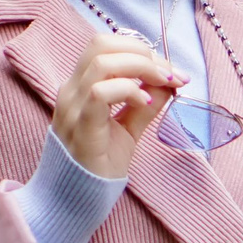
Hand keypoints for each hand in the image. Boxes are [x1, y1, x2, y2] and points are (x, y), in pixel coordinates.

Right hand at [53, 32, 182, 178]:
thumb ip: (146, 103)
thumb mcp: (129, 127)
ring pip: (102, 62)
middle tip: (170, 75)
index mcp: (79, 86)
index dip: (141, 49)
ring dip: (141, 67)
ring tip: (163, 84)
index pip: (105, 45)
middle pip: (102, 43)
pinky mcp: (80, 126)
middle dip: (144, 52)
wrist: (76, 199)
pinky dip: (128, 90)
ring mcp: (72, 107)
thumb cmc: (99, 164)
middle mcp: (71, 90)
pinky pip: (100, 93)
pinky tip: (145, 103)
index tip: (172, 70)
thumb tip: (169, 81)